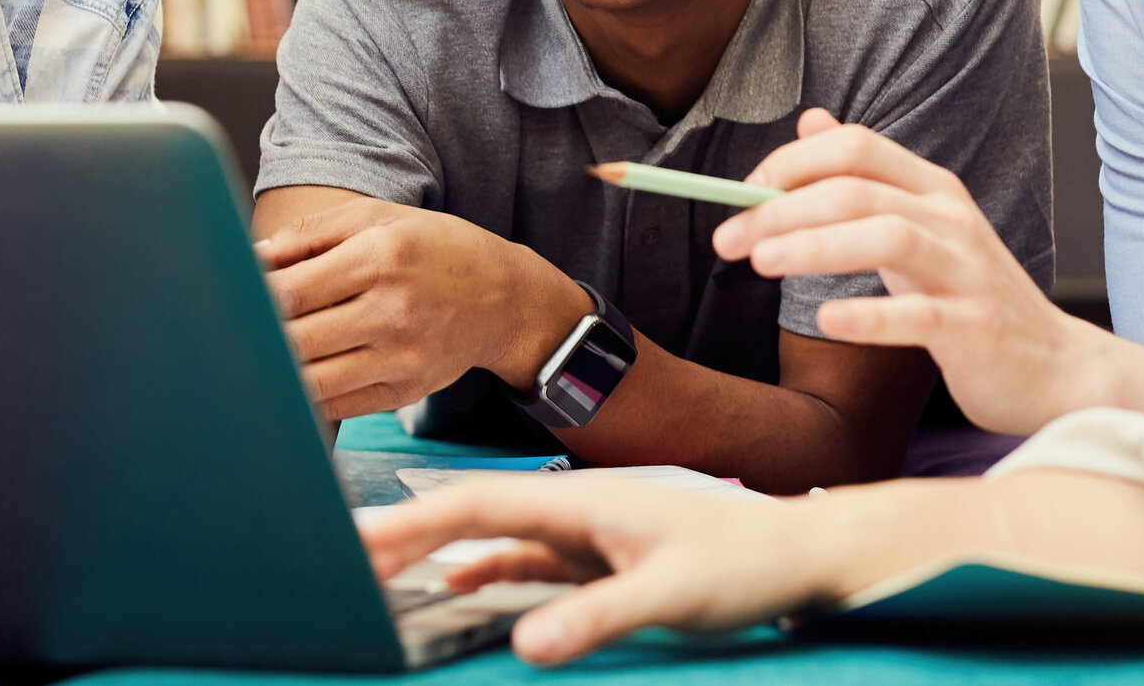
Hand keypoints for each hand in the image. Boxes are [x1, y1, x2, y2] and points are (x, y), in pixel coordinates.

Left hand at [259, 199, 591, 421]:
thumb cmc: (436, 249)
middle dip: (256, 338)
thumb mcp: (380, 217)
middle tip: (228, 333)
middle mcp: (392, 311)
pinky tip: (289, 379)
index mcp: (381, 258)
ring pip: (311, 380)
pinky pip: (336, 404)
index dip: (251, 299)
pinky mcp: (402, 391)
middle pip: (295, 339)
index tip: (228, 297)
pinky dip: (304, 395)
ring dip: (275, 372)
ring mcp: (399, 358)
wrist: (503, 298)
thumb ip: (313, 233)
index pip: (293, 291)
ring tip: (252, 358)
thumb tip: (254, 256)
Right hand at [359, 476, 841, 664]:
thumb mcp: (671, 594)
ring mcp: (585, 533)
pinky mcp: (600, 558)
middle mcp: (575, 508)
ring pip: (493, 540)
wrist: (803, 553)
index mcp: (582, 500)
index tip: (355, 539)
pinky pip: (526, 563)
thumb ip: (597, 616)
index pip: (479, 505)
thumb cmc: (747, 563)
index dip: (413, 523)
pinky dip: (485, 573)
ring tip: (379, 570)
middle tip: (340, 554)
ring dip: (439, 554)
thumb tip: (527, 644)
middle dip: (406, 533)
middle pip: (472, 516)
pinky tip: (458, 588)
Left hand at [713, 109, 1090, 435]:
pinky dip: (870, 314)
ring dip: (816, 246)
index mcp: (933, 189)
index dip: (792, 160)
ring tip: (762, 263)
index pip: (856, 146)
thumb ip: (867, 177)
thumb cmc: (970, 297)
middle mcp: (952, 219)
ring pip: (888, 237)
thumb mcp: (921, 226)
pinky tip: (827, 320)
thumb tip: (811, 119)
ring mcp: (968, 271)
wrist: (1054, 367)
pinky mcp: (976, 327)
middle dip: (783, 208)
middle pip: (858, 190)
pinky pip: (919, 315)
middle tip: (727, 238)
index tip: (743, 192)